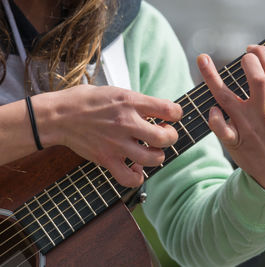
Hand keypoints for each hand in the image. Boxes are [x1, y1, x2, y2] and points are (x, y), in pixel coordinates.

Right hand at [34, 85, 181, 187]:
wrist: (58, 116)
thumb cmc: (88, 101)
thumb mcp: (117, 91)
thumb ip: (139, 102)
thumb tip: (160, 111)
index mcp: (130, 102)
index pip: (169, 110)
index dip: (177, 114)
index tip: (172, 116)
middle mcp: (126, 123)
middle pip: (165, 138)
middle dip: (171, 137)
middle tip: (163, 134)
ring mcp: (116, 143)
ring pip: (153, 159)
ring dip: (158, 156)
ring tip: (151, 150)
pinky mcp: (107, 159)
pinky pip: (130, 178)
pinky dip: (138, 177)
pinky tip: (137, 167)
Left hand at [197, 45, 264, 194]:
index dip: (261, 51)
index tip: (252, 48)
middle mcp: (263, 112)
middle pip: (254, 77)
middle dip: (247, 60)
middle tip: (241, 56)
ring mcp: (247, 127)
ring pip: (226, 96)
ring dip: (211, 76)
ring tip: (203, 60)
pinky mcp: (236, 143)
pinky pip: (220, 128)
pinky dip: (214, 117)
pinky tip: (212, 110)